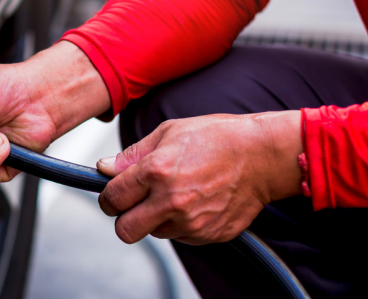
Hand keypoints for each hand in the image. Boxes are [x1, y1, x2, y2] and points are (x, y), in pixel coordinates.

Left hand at [97, 111, 302, 244]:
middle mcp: (171, 201)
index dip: (108, 198)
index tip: (113, 195)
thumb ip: (132, 154)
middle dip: (124, 218)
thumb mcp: (168, 132)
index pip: (112, 199)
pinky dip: (181, 223)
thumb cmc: (217, 138)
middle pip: (125, 230)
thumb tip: (104, 168)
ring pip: (154, 233)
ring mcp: (191, 222)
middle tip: (134, 204)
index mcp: (156, 172)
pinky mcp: (208, 235)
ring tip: (176, 194)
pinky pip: (181, 236)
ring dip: (156, 219)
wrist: (262, 156)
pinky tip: (195, 201)